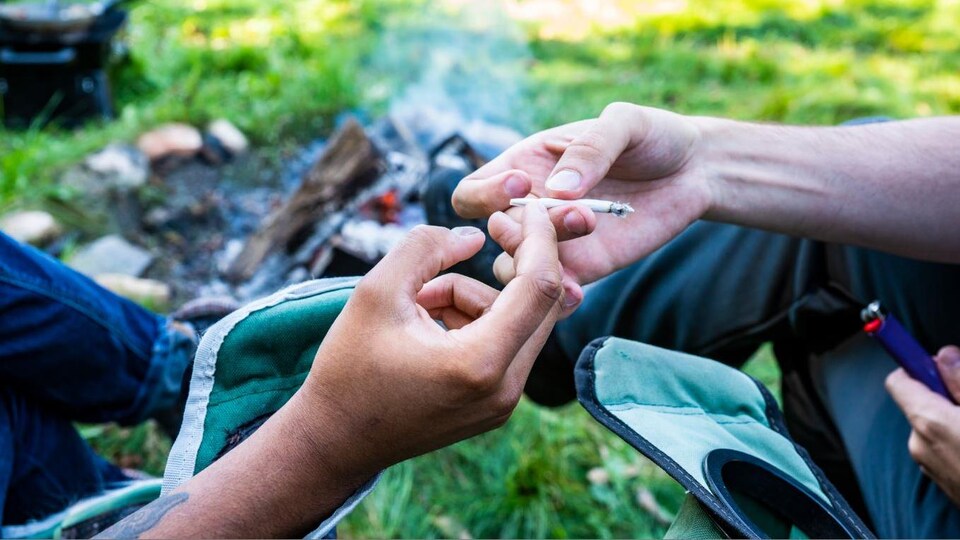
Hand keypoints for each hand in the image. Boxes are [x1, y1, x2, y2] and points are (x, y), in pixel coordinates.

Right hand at [101, 209, 566, 538]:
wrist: (335, 441)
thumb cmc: (349, 368)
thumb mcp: (376, 292)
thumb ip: (426, 249)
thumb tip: (474, 237)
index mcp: (480, 362)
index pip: (539, 286)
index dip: (538, 237)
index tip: (526, 205)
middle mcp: (505, 389)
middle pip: (543, 304)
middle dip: (517, 260)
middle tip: (488, 230)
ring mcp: (504, 403)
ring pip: (519, 320)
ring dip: (477, 295)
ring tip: (418, 303)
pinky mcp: (496, 405)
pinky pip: (505, 342)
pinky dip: (474, 319)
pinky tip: (426, 324)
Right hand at [452, 102, 710, 284]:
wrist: (696, 172)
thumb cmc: (653, 136)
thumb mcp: (624, 124)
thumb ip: (590, 149)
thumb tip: (557, 189)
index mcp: (525, 167)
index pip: (472, 193)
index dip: (486, 194)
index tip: (522, 184)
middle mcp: (531, 209)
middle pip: (493, 235)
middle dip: (523, 230)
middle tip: (576, 213)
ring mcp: (554, 244)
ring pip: (515, 270)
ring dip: (540, 260)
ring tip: (590, 231)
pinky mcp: (583, 269)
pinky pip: (551, 293)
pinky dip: (556, 297)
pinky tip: (577, 292)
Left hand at [886, 345, 959, 504]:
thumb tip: (943, 355)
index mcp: (928, 422)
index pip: (898, 380)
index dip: (915, 365)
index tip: (930, 358)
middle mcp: (920, 445)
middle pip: (920, 402)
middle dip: (946, 395)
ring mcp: (929, 467)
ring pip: (934, 426)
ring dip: (955, 419)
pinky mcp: (942, 483)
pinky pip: (943, 448)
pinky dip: (959, 440)